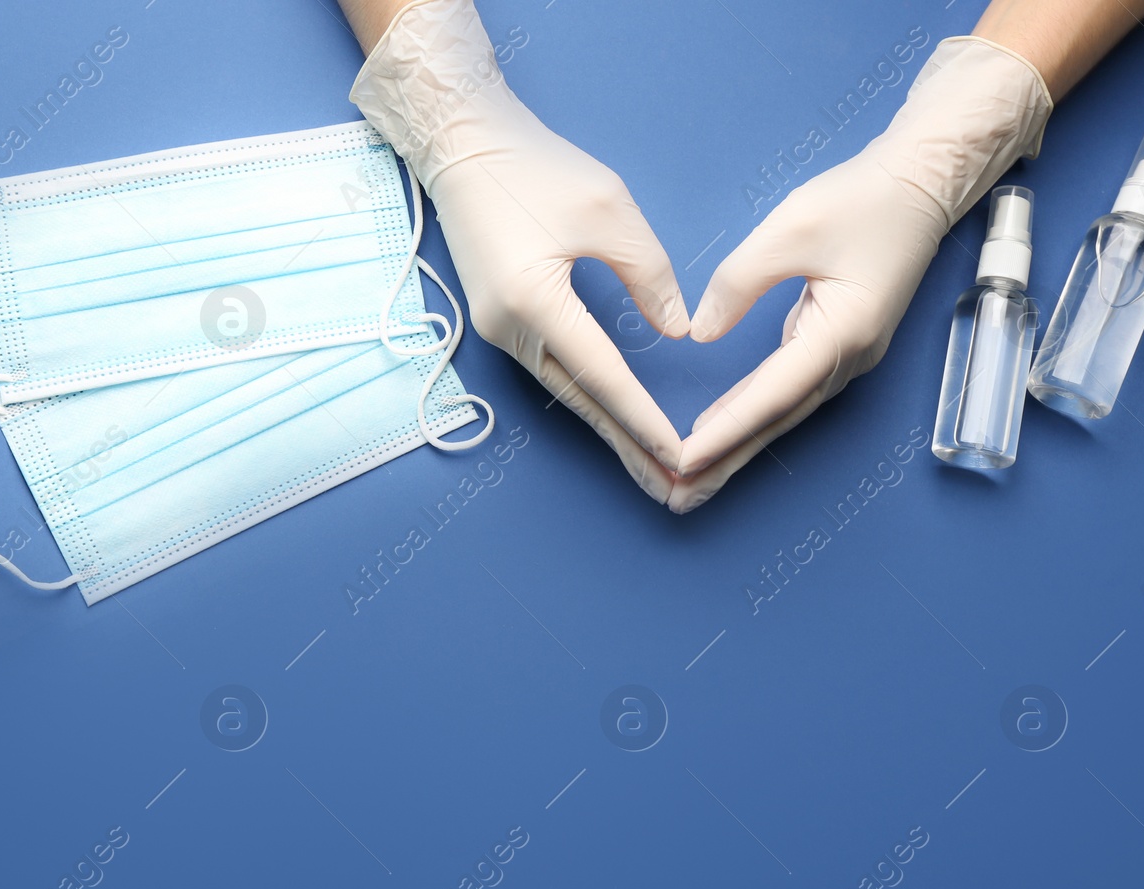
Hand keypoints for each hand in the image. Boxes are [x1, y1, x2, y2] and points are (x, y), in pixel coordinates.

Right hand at [351, 0, 689, 503]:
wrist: (463, 145)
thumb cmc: (535, 168)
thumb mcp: (609, 209)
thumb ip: (648, 273)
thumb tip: (677, 330)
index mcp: (534, 301)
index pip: (603, 374)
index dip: (643, 417)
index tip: (679, 453)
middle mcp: (509, 329)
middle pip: (580, 401)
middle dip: (627, 446)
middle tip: (671, 487)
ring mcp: (497, 330)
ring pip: (564, 391)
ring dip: (609, 426)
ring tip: (651, 462)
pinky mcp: (498, 321)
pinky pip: (551, 369)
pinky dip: (589, 395)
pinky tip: (616, 415)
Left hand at [669, 36, 1051, 513]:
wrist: (921, 184)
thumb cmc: (863, 200)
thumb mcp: (791, 229)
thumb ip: (739, 282)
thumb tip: (701, 331)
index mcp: (840, 334)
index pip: (770, 396)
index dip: (724, 432)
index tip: (682, 460)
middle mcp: (848, 358)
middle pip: (776, 421)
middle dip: (725, 461)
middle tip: (676, 496)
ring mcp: (848, 356)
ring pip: (782, 413)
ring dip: (736, 446)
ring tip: (689, 479)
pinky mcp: (839, 344)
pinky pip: (787, 392)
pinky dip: (751, 416)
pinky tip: (720, 432)